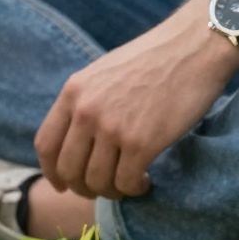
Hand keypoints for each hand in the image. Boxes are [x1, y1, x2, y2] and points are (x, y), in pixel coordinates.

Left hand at [34, 10, 232, 199]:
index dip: (52, 172)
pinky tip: (146, 180)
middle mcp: (87, 110)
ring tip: (129, 183)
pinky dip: (135, 189)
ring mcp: (112, 127)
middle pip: (68, 170)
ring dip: (112, 191)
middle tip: (104, 188)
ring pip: (97, 182)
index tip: (63, 185)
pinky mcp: (141, 142)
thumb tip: (77, 139)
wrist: (193, 47)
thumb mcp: (104, 73)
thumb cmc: (154, 59)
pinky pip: (126, 183)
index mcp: (74, 91)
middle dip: (84, 188)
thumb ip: (86, 101)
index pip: (45, 144)